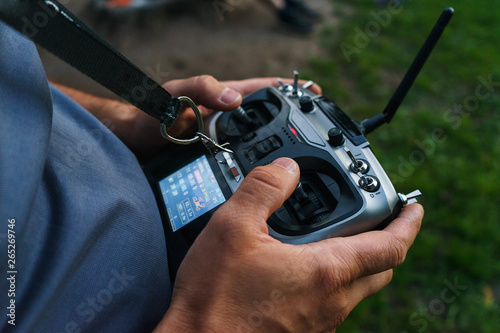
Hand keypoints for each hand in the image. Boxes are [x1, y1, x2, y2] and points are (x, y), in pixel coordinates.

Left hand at [129, 76, 321, 160]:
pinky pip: (244, 164)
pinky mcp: (218, 160)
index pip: (267, 90)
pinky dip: (258, 171)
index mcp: (226, 97)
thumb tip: (235, 99)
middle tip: (316, 139)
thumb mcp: (177, 94)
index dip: (292, 91)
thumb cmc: (152, 113)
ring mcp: (226, 141)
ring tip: (301, 164)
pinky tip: (267, 184)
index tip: (316, 96)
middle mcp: (230, 120)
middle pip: (270, 120)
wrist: (135, 143)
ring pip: (259, 145)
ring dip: (278, 152)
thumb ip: (202, 89)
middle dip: (294, 125)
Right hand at [155, 158, 423, 331]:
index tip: (412, 207)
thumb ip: (263, 189)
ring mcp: (320, 322)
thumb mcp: (232, 228)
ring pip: (358, 289)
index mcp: (325, 272)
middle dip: (387, 242)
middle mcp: (331, 302)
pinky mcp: (303, 332)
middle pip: (381, 270)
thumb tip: (286, 168)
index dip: (407, 223)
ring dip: (359, 261)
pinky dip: (334, 280)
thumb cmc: (214, 299)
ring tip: (337, 237)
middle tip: (377, 220)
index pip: (390, 246)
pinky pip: (334, 303)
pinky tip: (303, 268)